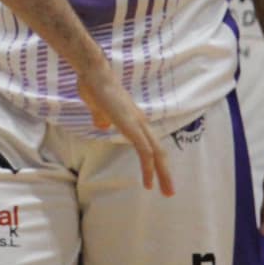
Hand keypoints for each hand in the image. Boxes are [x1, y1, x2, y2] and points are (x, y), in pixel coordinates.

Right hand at [78, 61, 173, 197]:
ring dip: (162, 174)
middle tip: (170, 192)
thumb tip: (103, 125)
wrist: (93, 72)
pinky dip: (148, 167)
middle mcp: (140, 121)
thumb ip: (102, 117)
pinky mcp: (130, 125)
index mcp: (134, 119)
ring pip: (156, 153)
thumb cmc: (93, 86)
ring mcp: (137, 122)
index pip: (151, 144)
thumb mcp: (97, 108)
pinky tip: (148, 181)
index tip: (155, 178)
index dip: (155, 161)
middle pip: (159, 151)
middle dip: (166, 173)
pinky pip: (144, 150)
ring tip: (165, 192)